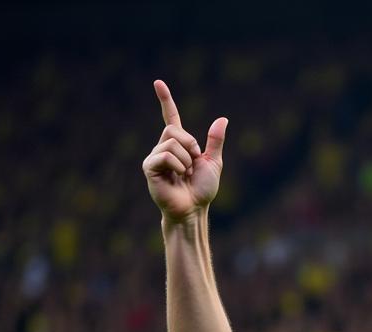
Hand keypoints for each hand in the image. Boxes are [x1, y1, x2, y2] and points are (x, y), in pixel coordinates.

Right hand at [142, 80, 226, 222]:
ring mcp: (155, 157)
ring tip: (185, 175)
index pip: (171, 118)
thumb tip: (223, 119)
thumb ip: (215, 141)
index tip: (158, 83)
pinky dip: (178, 166)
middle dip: (190, 146)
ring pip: (172, 143)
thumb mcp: (213, 163)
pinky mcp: (149, 167)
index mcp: (178, 145)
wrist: (194, 209)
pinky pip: (166, 155)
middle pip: (174, 130)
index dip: (165, 101)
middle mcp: (163, 148)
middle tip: (192, 166)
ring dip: (186, 160)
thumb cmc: (202, 190)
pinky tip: (177, 178)